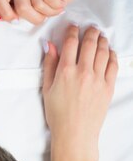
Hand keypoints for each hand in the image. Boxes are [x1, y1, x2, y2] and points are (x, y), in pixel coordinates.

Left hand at [0, 0, 88, 24]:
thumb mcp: (31, 8)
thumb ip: (19, 12)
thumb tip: (15, 20)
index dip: (7, 14)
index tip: (18, 20)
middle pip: (22, 8)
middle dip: (36, 17)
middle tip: (45, 14)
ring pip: (38, 4)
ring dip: (50, 11)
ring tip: (54, 5)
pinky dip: (57, 5)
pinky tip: (60, 1)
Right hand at [42, 25, 117, 153]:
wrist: (75, 133)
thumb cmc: (57, 113)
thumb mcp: (47, 88)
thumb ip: (49, 65)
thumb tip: (50, 46)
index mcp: (65, 71)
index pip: (71, 43)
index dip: (72, 31)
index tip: (73, 27)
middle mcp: (83, 72)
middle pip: (90, 44)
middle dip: (90, 32)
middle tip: (90, 28)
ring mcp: (98, 79)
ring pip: (103, 51)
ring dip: (102, 41)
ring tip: (100, 36)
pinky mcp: (108, 86)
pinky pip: (113, 64)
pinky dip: (112, 55)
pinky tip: (109, 52)